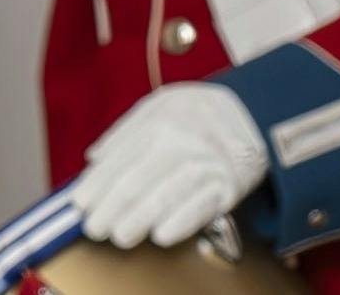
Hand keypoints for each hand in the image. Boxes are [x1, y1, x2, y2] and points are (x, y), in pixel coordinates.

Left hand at [75, 82, 269, 248]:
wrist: (259, 112)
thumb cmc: (202, 113)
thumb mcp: (164, 103)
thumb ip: (126, 128)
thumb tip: (94, 158)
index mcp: (163, 119)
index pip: (118, 160)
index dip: (95, 187)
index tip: (81, 205)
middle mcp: (184, 140)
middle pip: (134, 184)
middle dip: (108, 212)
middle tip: (95, 227)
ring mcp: (208, 163)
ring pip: (163, 199)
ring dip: (135, 223)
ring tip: (120, 235)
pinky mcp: (230, 184)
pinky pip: (200, 209)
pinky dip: (178, 225)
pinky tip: (160, 234)